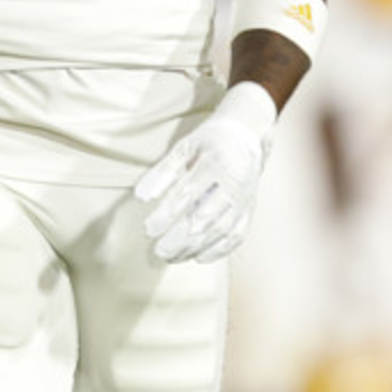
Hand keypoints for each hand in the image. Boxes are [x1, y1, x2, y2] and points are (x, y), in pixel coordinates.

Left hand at [137, 83, 277, 263]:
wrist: (247, 134)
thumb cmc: (209, 141)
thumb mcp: (184, 147)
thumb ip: (163, 171)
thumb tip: (142, 198)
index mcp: (215, 163)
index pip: (187, 196)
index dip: (166, 216)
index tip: (148, 229)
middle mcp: (233, 183)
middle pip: (205, 219)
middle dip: (179, 239)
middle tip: (158, 251)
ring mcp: (244, 199)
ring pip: (220, 231)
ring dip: (195, 248)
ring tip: (172, 257)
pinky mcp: (249, 209)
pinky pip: (237, 235)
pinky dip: (219, 250)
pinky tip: (199, 257)